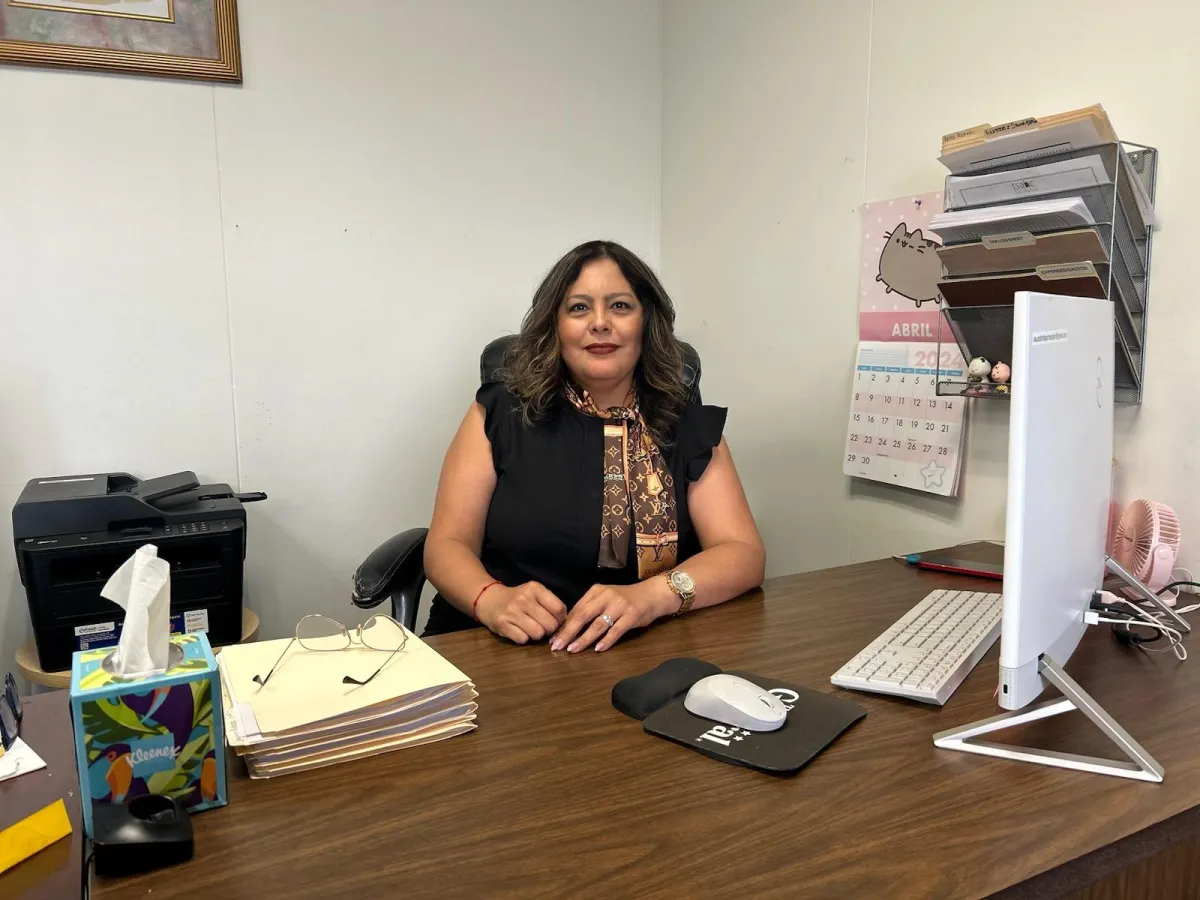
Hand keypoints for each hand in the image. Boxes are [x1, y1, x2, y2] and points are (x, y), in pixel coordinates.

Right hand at [475, 581, 566, 644]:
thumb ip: (550, 604)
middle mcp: (523, 598)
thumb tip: (566, 622)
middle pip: (550, 624)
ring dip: (537, 635)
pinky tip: (519, 630)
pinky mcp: (503, 625)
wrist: (489, 600)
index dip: (560, 618)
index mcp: (534, 588)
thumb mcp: (534, 593)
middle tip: (542, 625)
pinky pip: (523, 640)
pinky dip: (524, 638)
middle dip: (549, 629)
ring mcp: (512, 612)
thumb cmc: (518, 598)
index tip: (554, 619)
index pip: (559, 609)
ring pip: (538, 634)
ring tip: (531, 628)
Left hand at [550, 580, 672, 652]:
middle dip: (568, 632)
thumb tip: (568, 626)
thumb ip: (590, 608)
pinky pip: (616, 630)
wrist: (653, 594)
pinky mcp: (632, 616)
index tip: (553, 638)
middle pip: (582, 616)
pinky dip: (606, 640)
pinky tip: (598, 649)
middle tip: (556, 646)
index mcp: (597, 591)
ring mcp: (620, 606)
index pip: (576, 609)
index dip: (563, 625)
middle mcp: (606, 596)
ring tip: (572, 650)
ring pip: (598, 625)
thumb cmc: (626, 599)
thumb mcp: (606, 597)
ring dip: (584, 639)